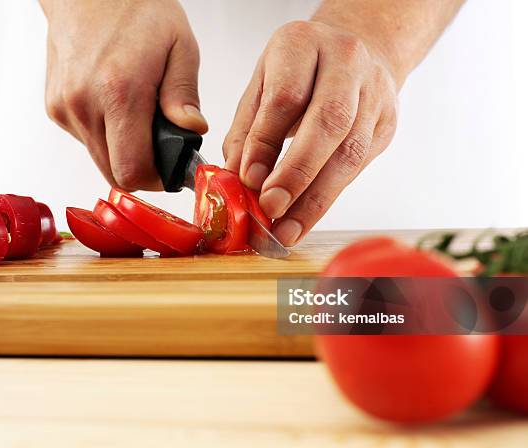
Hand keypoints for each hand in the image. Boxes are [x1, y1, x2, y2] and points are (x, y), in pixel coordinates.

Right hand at [41, 0, 207, 189]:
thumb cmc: (135, 9)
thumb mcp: (179, 46)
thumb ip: (184, 95)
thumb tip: (191, 131)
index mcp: (119, 92)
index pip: (132, 170)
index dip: (156, 179)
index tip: (170, 171)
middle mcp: (84, 104)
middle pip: (114, 173)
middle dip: (142, 168)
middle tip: (160, 148)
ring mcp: (65, 108)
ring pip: (99, 159)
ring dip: (122, 151)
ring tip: (138, 120)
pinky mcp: (55, 107)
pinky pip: (86, 140)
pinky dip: (105, 135)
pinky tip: (115, 108)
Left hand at [223, 21, 398, 245]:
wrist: (356, 52)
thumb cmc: (300, 70)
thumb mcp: (262, 85)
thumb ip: (247, 130)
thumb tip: (236, 179)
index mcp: (304, 44)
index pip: (286, 97)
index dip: (265, 143)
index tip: (248, 179)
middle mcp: (347, 63)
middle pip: (328, 122)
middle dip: (297, 173)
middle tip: (271, 207)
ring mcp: (374, 94)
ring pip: (350, 152)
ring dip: (315, 198)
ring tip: (286, 229)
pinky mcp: (385, 125)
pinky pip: (357, 168)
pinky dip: (327, 198)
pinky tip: (304, 218)